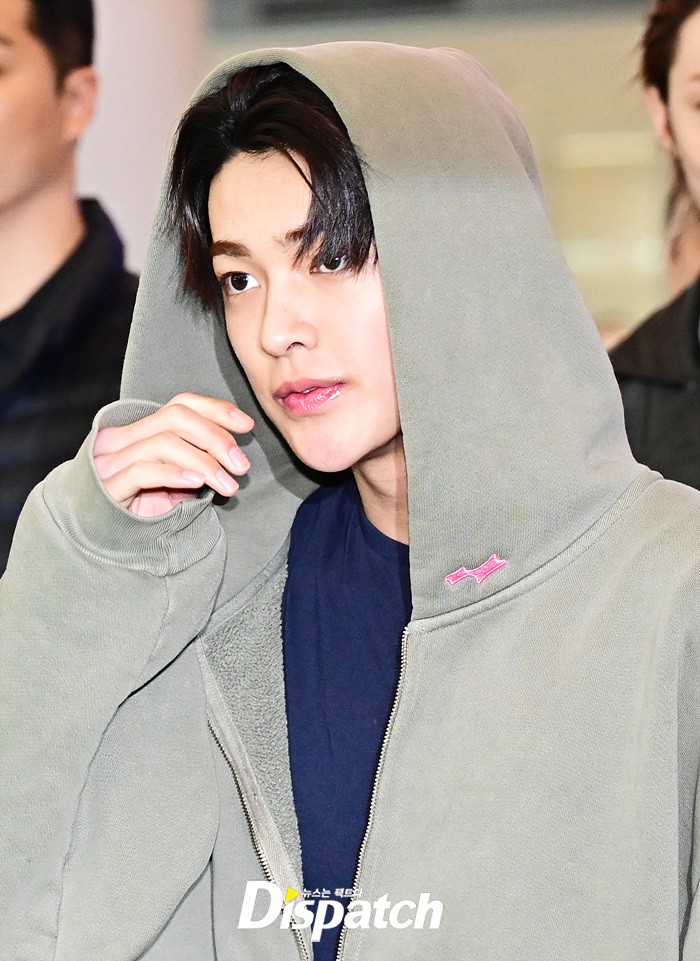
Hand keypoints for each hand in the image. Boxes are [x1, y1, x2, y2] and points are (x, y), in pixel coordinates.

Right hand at [92, 393, 253, 516]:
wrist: (105, 541)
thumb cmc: (145, 510)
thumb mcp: (179, 482)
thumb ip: (198, 462)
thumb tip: (234, 453)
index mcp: (140, 431)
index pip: (180, 404)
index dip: (215, 409)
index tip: (246, 425)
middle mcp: (122, 439)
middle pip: (175, 417)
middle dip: (216, 437)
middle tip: (241, 465)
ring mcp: (111, 461)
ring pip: (163, 442)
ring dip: (204, 462)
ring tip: (228, 484)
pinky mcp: (107, 487)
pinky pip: (142, 471)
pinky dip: (174, 473)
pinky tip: (197, 483)